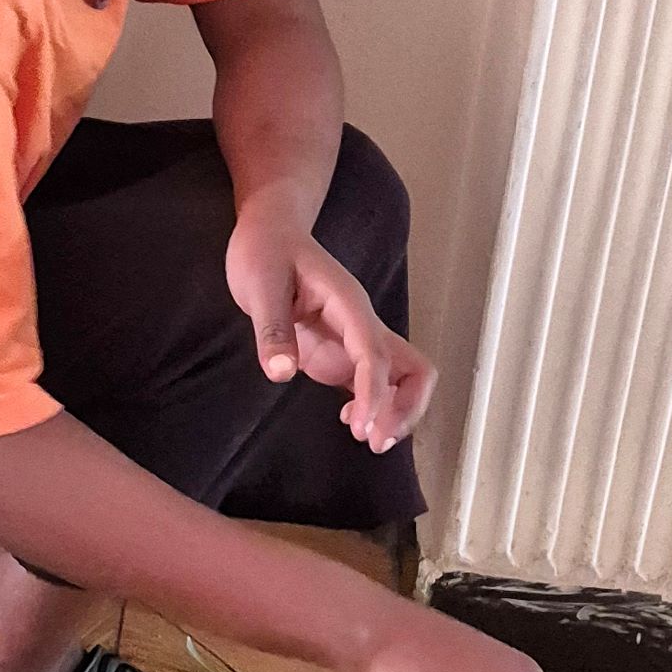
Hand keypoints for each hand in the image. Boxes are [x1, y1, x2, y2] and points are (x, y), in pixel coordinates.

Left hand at [225, 206, 436, 452]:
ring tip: (370, 440)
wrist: (270, 231)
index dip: (375, 392)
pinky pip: (374, 384)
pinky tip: (351, 421)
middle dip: (406, 407)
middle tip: (376, 440)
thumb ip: (272, 329)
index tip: (364, 425)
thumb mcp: (259, 286)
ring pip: (401, 379)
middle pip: (412, 368)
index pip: (375, 352)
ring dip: (396, 411)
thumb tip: (281, 373)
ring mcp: (354, 341)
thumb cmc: (265, 251)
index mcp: (348, 304)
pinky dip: (375, 407)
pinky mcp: (340, 353)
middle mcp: (361, 324)